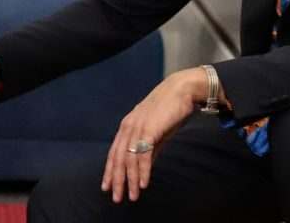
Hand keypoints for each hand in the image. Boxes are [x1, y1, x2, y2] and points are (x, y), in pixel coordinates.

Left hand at [102, 68, 205, 203]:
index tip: (107, 187)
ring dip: (130, 180)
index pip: (114, 153)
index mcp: (127, 126)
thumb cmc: (170, 110)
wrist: (182, 90)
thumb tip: (145, 166)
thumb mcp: (157, 131)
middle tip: (117, 198)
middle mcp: (128, 126)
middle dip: (116, 180)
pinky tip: (143, 183)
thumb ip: (150, 148)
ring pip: (129, 159)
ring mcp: (137, 127)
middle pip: (118, 158)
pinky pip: (143, 154)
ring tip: (132, 195)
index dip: (110, 171)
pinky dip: (142, 170)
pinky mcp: (149, 130)